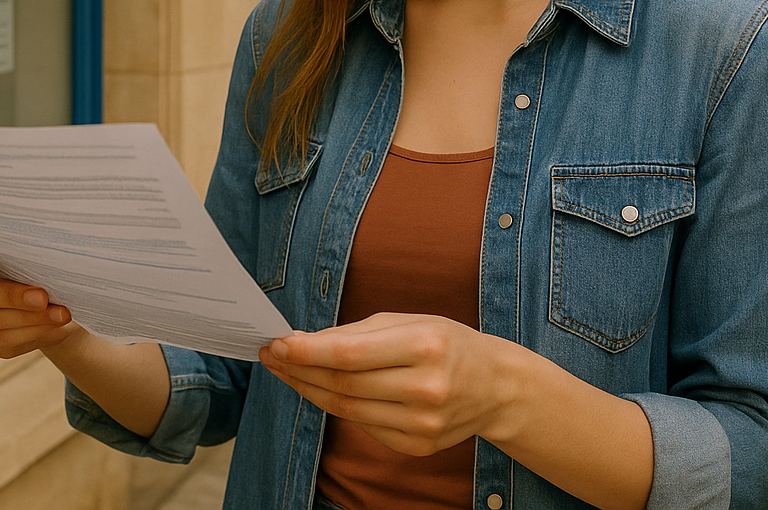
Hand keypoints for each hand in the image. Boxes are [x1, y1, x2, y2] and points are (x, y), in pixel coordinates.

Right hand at [0, 232, 78, 357]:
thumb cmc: (38, 257)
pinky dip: (29, 334)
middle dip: (10, 295)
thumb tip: (46, 246)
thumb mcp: (35, 244)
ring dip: (28, 318)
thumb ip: (29, 243)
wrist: (49, 290)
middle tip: (43, 297)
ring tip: (59, 314)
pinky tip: (52, 326)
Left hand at [258, 312, 512, 456]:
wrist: (496, 386)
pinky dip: (337, 406)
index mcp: (424, 347)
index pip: (349, 355)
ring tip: (287, 371)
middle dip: (299, 369)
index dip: (307, 352)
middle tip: (271, 356)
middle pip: (343, 384)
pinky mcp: (418, 446)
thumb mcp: (409, 321)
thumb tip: (305, 343)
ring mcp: (422, 423)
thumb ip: (357, 333)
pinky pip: (363, 425)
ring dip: (309, 389)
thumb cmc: (447, 343)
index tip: (277, 344)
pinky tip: (321, 389)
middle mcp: (425, 389)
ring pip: (346, 409)